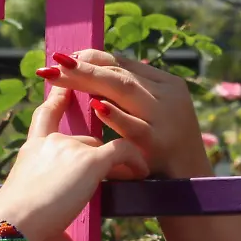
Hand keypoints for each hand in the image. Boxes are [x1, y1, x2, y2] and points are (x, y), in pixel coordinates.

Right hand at [0, 85, 149, 240]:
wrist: (13, 220)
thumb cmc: (14, 224)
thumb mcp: (31, 213)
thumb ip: (54, 233)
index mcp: (31, 150)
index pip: (45, 116)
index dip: (56, 100)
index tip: (64, 88)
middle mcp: (51, 142)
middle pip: (84, 139)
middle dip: (98, 154)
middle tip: (115, 169)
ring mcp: (70, 147)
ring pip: (103, 147)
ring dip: (118, 161)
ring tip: (134, 173)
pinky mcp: (90, 159)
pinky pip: (122, 151)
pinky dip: (134, 161)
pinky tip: (140, 172)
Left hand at [37, 49, 211, 178]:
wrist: (189, 183)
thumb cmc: (161, 144)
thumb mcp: (149, 113)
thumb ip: (126, 93)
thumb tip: (86, 67)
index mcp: (165, 84)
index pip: (121, 64)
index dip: (90, 58)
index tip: (61, 57)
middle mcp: (167, 95)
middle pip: (118, 74)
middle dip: (82, 67)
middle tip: (52, 63)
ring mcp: (164, 119)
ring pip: (124, 90)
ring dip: (90, 79)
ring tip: (62, 73)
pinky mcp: (158, 144)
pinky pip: (133, 127)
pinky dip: (115, 116)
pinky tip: (95, 106)